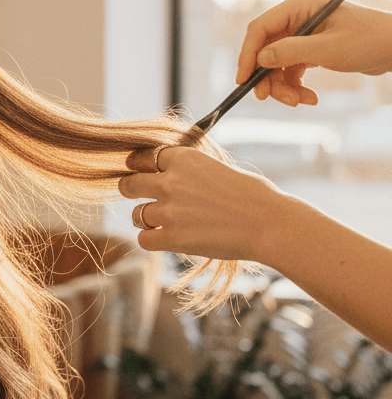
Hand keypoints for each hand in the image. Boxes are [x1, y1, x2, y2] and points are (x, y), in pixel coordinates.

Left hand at [118, 146, 284, 262]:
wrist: (269, 223)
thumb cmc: (253, 195)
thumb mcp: (217, 167)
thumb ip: (189, 170)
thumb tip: (167, 173)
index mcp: (183, 158)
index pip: (142, 157)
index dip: (138, 166)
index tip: (136, 170)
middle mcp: (170, 182)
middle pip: (128, 185)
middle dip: (131, 190)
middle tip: (138, 196)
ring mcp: (169, 211)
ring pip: (136, 215)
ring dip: (146, 219)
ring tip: (166, 222)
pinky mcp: (172, 238)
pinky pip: (143, 239)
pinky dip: (151, 240)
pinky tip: (165, 239)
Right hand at [236, 0, 391, 106]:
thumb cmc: (369, 41)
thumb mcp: (329, 48)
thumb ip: (292, 52)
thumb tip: (259, 60)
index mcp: (299, 5)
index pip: (260, 29)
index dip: (248, 55)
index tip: (244, 80)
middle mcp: (295, 16)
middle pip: (264, 50)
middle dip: (268, 77)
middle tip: (271, 99)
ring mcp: (300, 33)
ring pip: (274, 65)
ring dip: (282, 87)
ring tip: (300, 101)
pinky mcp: (306, 48)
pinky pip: (287, 70)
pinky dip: (294, 87)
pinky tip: (309, 97)